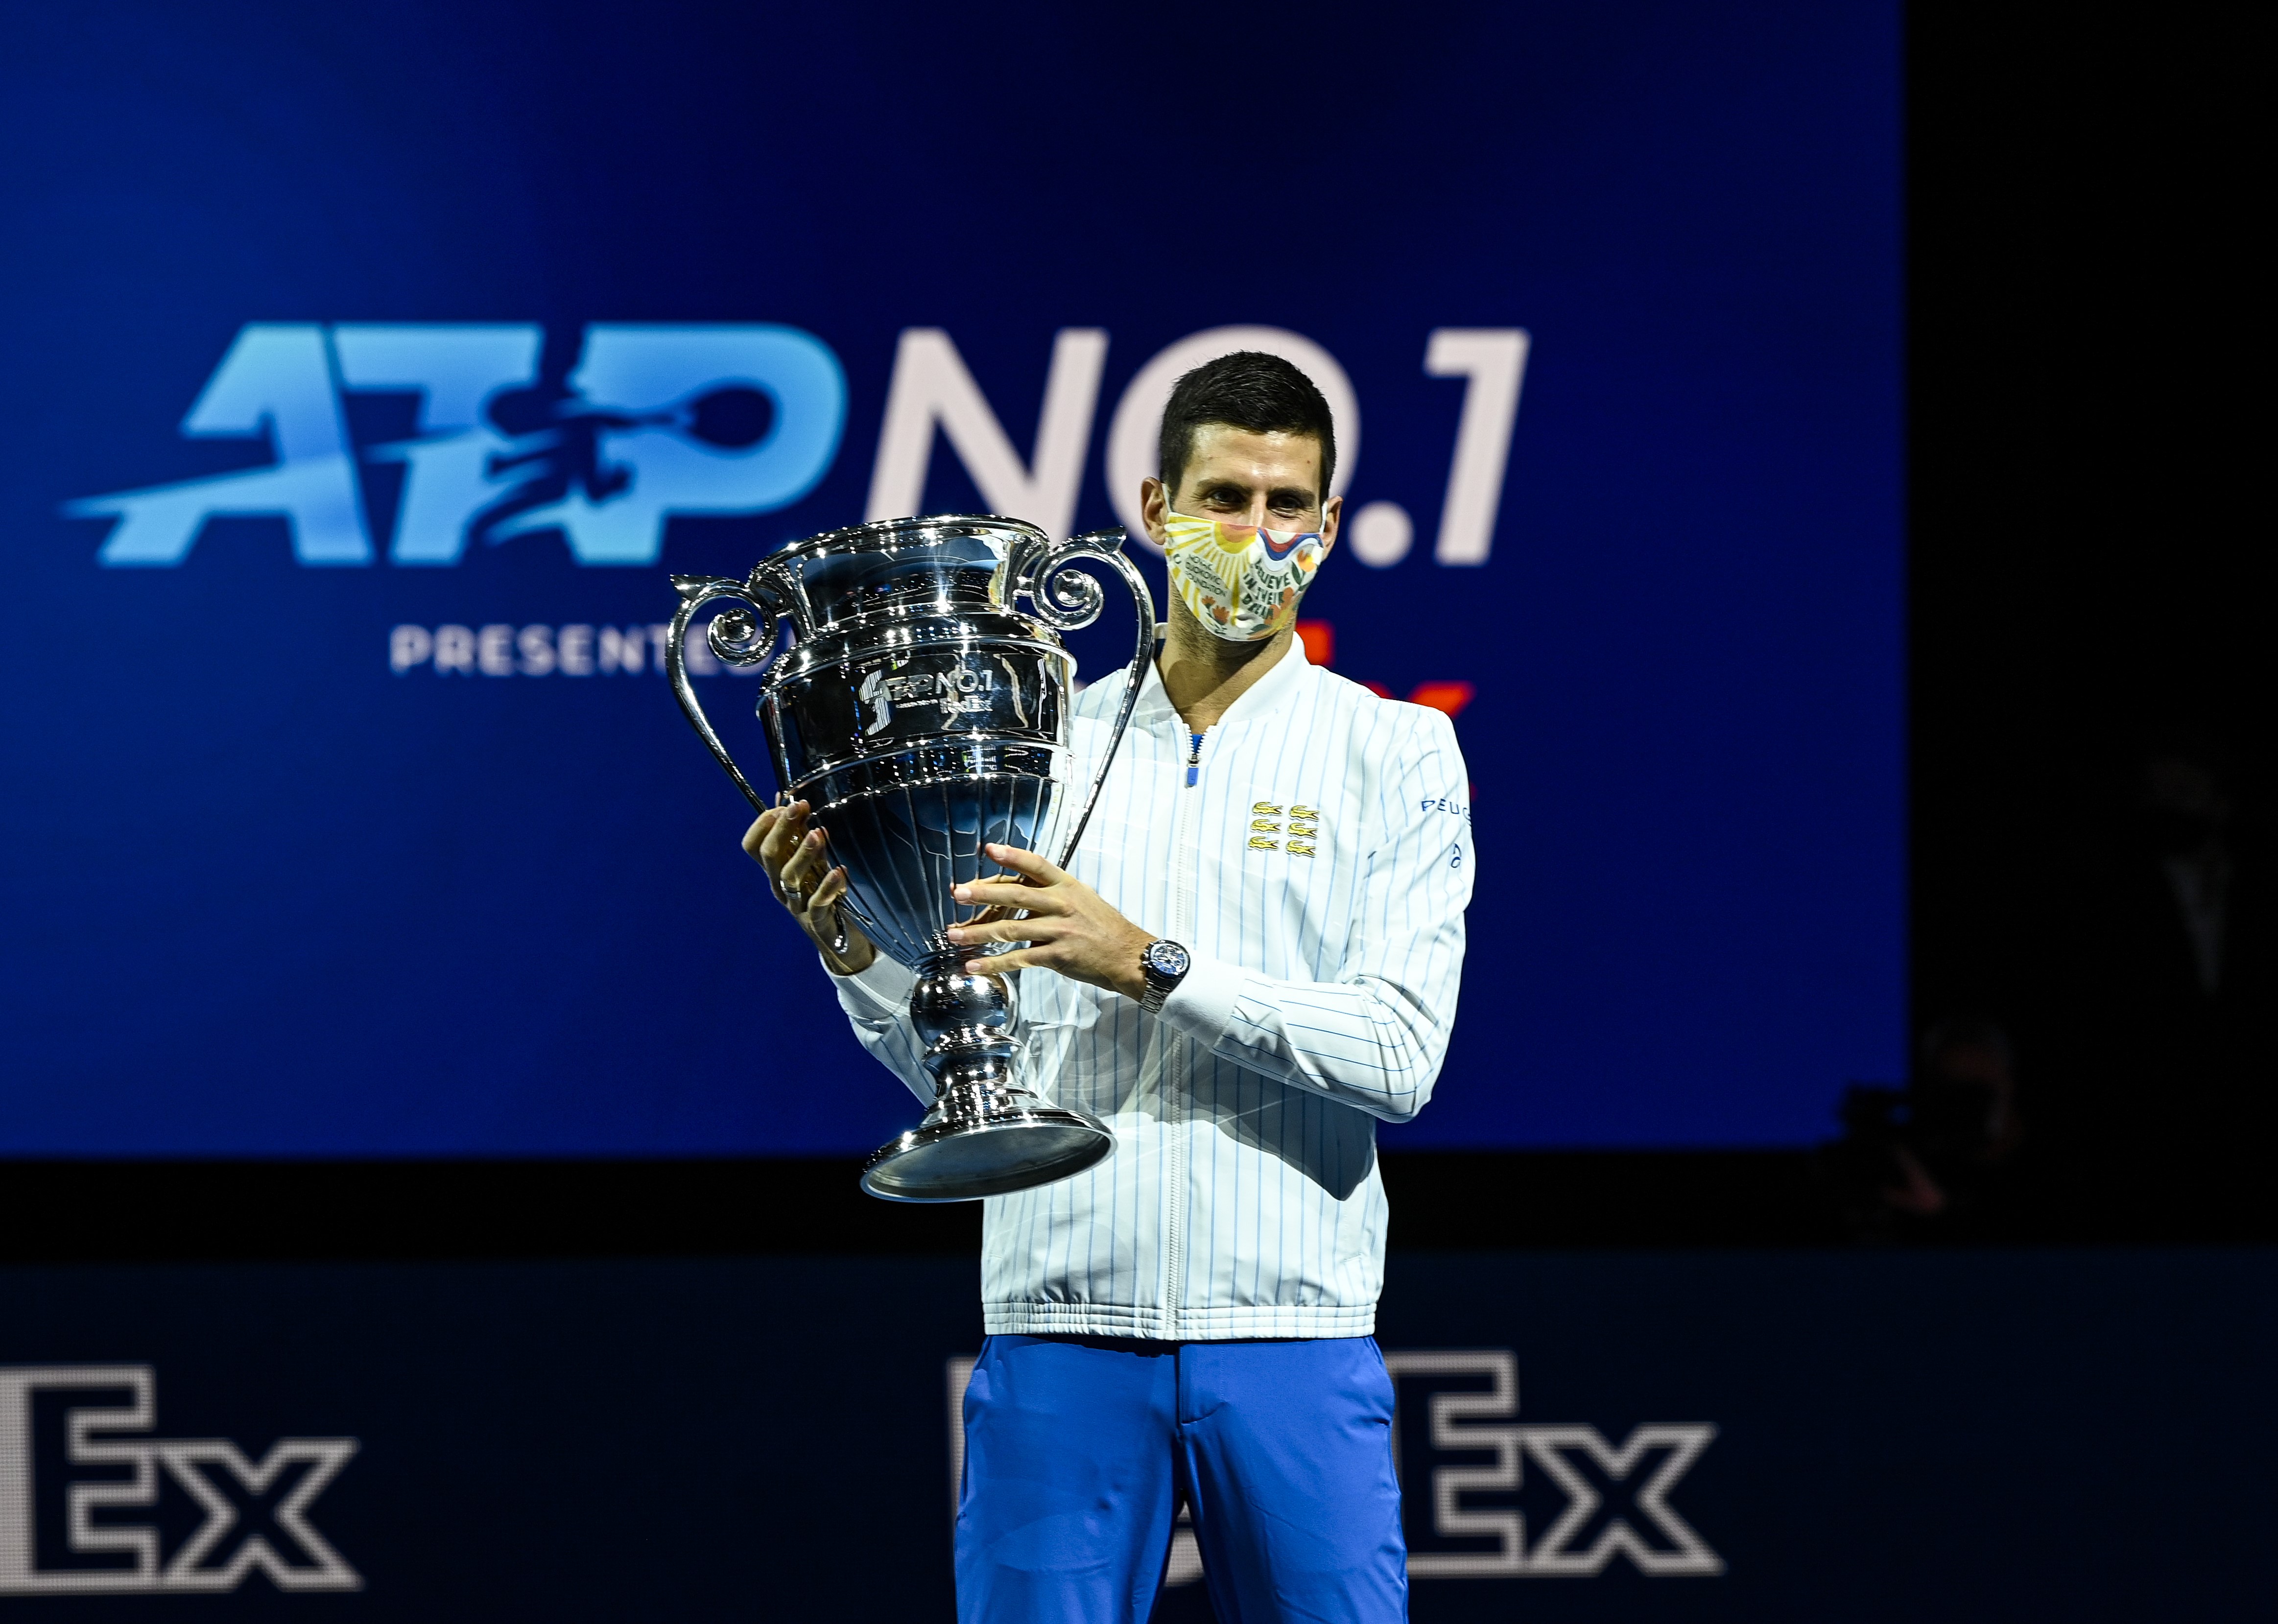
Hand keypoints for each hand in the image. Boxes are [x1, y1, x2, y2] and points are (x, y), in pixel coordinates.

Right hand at [742, 800, 875, 974]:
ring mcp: (796, 905)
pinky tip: (839, 871)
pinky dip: (828, 886)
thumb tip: (791, 799)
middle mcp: (780, 887)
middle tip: (798, 807)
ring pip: (790, 877)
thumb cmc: (824, 894)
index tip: (784, 804)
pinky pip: (818, 902)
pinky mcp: (816, 920)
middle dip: (781, 828)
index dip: (764, 823)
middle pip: (769, 856)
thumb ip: (801, 835)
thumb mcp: (812, 862)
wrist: (839, 939)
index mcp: (775, 871)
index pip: (753, 846)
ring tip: (818, 834)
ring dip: (803, 853)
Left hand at [946, 843, 1153, 999]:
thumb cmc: (1102, 926)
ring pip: (1011, 930)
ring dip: (979, 933)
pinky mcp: (1057, 956)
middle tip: (958, 893)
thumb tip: (1015, 894)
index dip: (1012, 856)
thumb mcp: (1081, 898)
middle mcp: (1061, 904)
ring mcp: (1059, 931)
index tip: (989, 849)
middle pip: (1016, 895)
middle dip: (984, 894)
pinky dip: (994, 963)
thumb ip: (1051, 894)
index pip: (1036, 865)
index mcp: (1066, 886)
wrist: (1128, 955)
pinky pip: (1019, 959)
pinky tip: (974, 966)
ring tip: (954, 935)